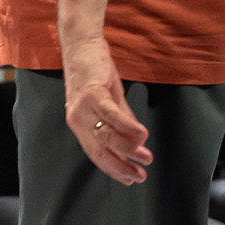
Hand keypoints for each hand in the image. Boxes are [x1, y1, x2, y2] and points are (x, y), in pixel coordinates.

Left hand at [64, 33, 150, 183]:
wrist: (81, 45)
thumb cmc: (94, 73)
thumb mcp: (109, 100)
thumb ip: (121, 120)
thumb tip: (137, 142)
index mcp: (80, 123)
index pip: (96, 153)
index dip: (113, 168)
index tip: (131, 180)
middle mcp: (77, 118)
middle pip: (99, 149)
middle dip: (121, 166)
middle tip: (141, 175)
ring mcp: (82, 106)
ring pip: (106, 134)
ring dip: (128, 148)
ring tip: (146, 157)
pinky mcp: (92, 92)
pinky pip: (110, 113)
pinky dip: (126, 126)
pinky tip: (142, 135)